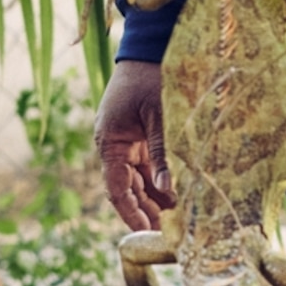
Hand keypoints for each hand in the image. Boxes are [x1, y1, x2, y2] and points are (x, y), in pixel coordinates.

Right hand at [96, 59, 168, 228]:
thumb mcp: (159, 115)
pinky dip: (159, 182)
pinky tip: (175, 198)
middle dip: (145, 212)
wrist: (148, 49)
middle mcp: (114, 146)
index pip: (117, 189)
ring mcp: (126, 142)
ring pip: (138, 181)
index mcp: (110, 142)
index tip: (147, 234)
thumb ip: (163, 152)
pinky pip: (147, 167)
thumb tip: (169, 190)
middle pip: (127, 189)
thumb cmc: (151, 78)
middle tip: (167, 236)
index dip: (131, 213)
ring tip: (174, 223)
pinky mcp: (139, 137)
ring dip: (154, 200)